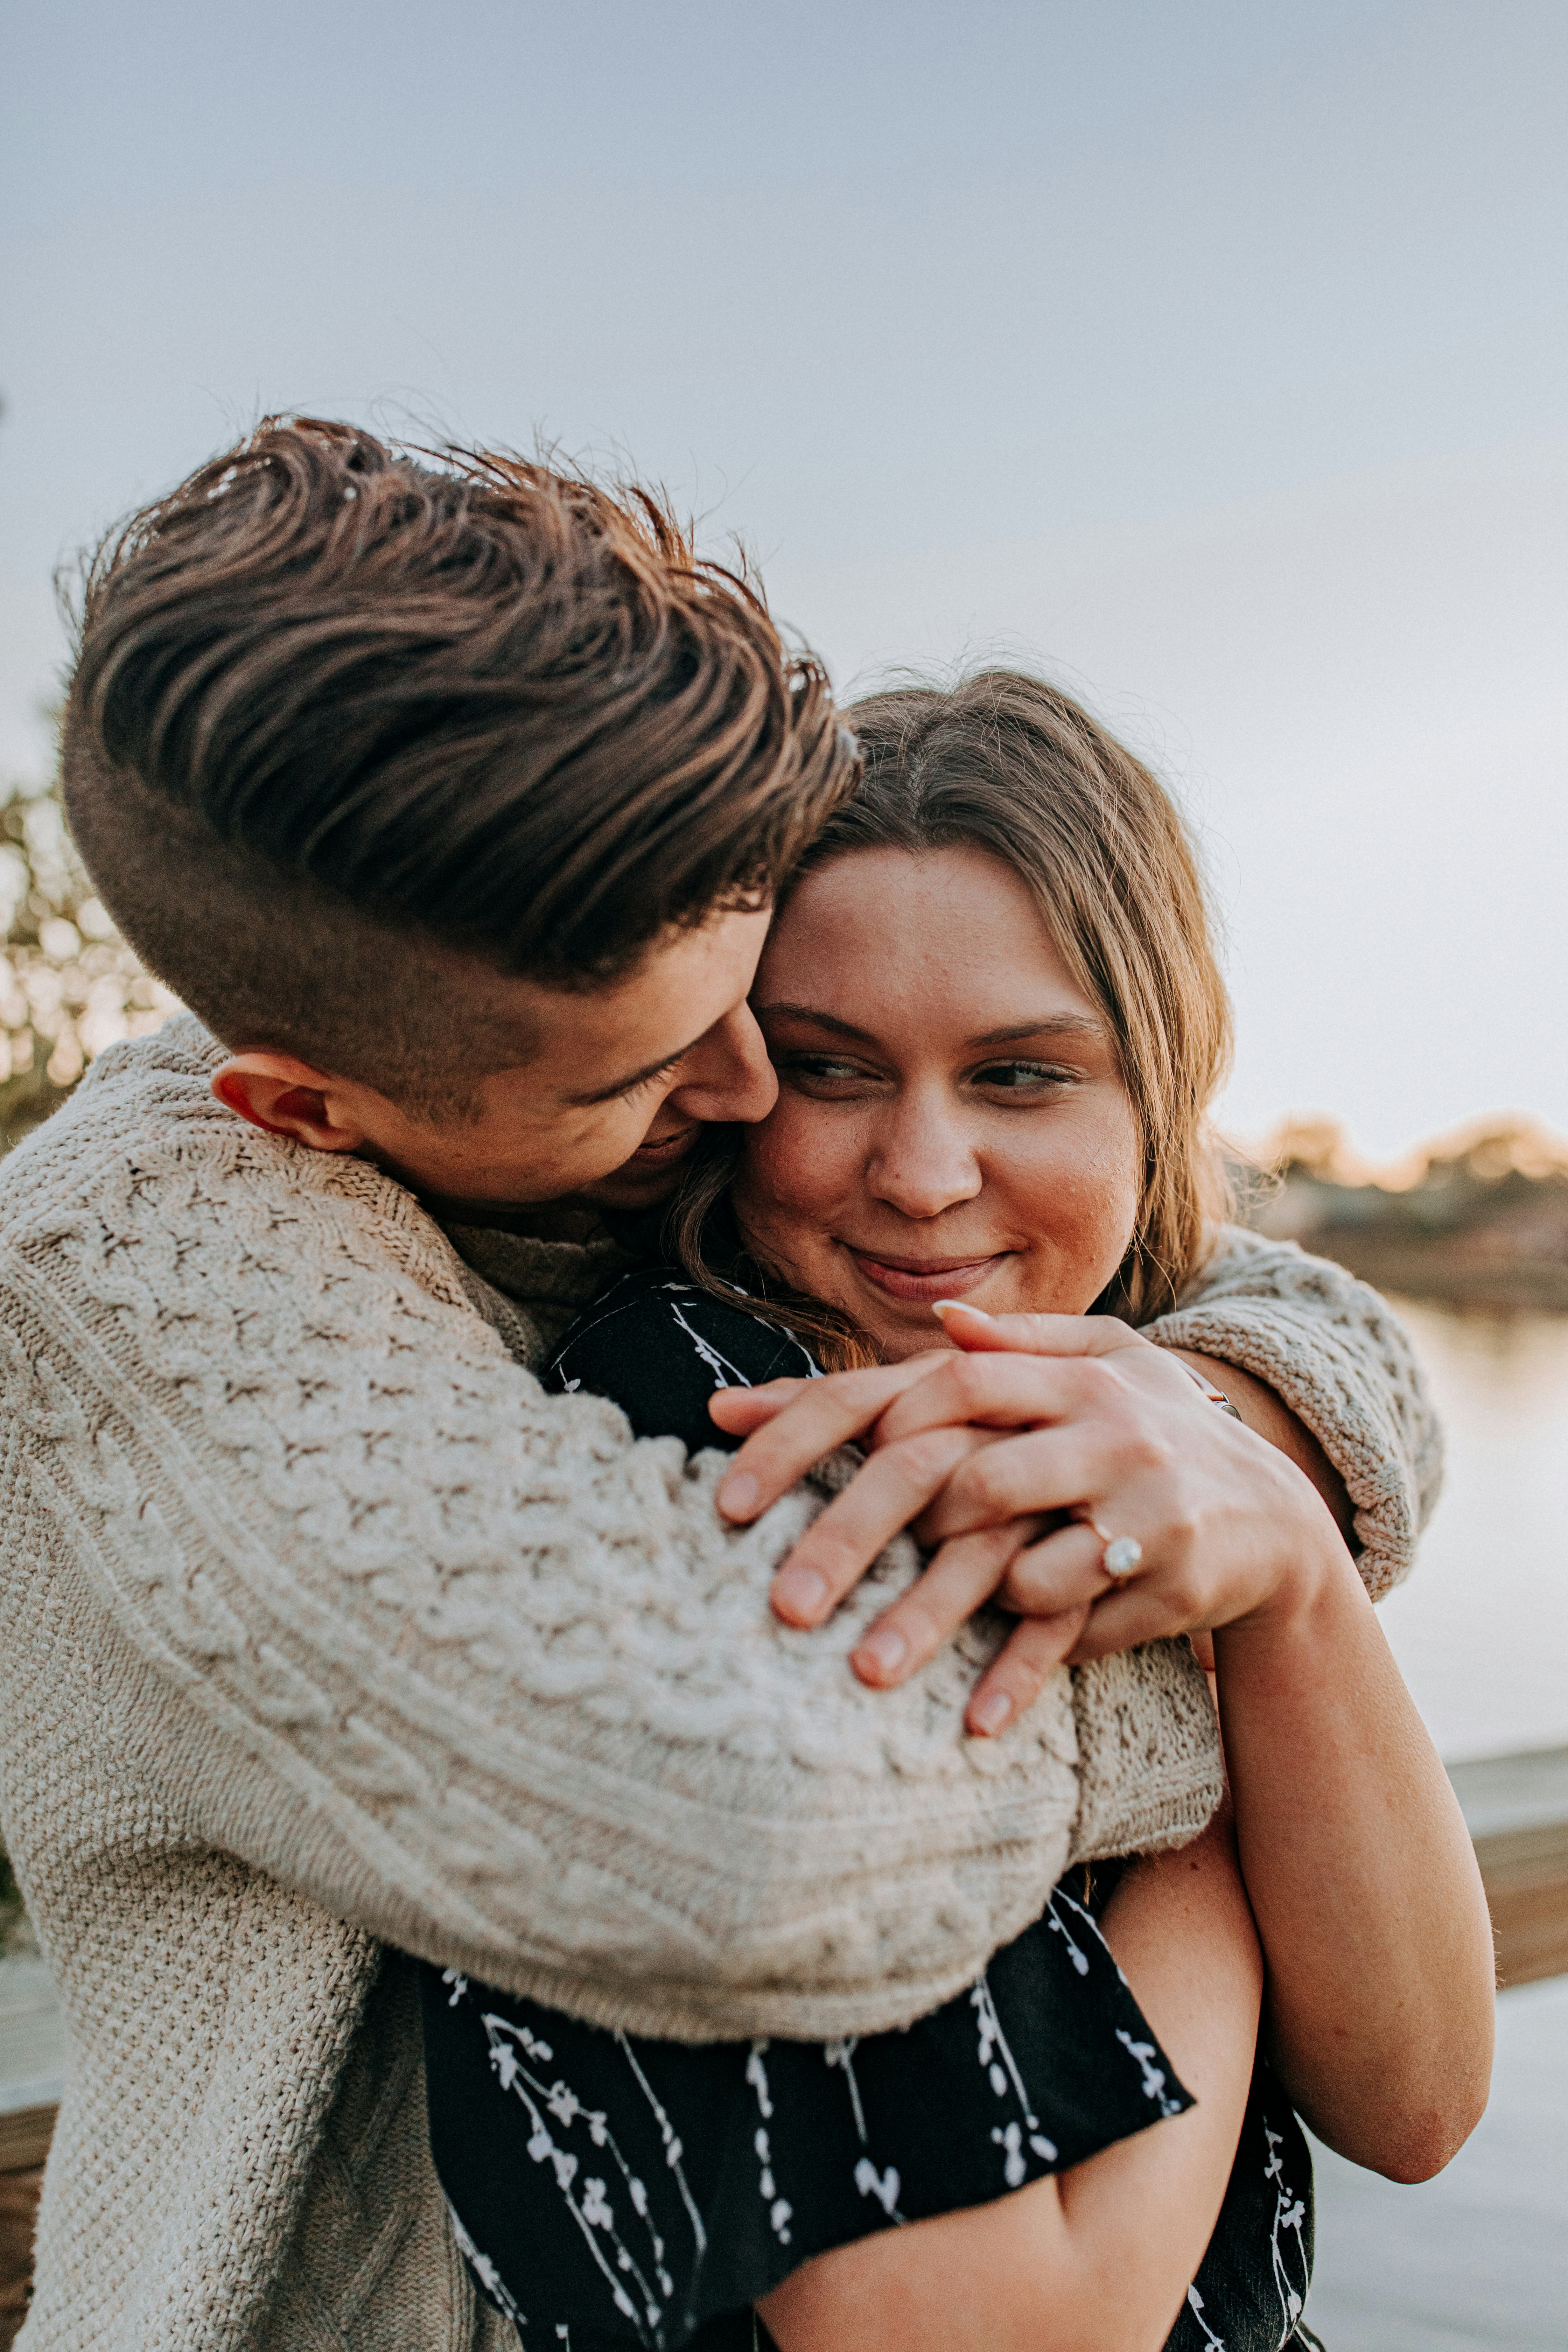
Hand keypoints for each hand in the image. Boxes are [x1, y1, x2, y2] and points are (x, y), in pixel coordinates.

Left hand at [711, 1305, 1344, 1734]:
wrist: (1279, 1517)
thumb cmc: (1161, 1433)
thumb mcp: (1107, 1365)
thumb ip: (1017, 1348)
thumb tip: (940, 1324)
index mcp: (1068, 1375)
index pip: (932, 1386)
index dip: (833, 1426)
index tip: (742, 1480)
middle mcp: (1103, 1427)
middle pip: (954, 1480)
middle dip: (857, 1540)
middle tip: (782, 1607)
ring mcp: (1137, 1503)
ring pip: (1013, 1561)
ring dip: (933, 1616)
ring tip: (863, 1672)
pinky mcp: (1169, 1574)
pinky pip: (1077, 1626)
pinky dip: (1021, 1672)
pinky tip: (971, 1721)